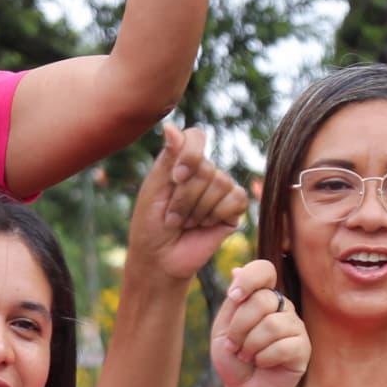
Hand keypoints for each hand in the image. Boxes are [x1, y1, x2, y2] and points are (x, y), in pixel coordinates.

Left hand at [125, 124, 247, 282]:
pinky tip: (204, 225)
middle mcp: (204, 171)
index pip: (196, 137)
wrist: (160, 259)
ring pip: (220, 184)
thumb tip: (170, 127)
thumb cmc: (150, 225)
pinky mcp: (234, 208)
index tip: (175, 179)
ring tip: (185, 223)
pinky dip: (216, 215)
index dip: (190, 156)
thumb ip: (167, 159)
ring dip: (197, 210)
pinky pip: (236, 199)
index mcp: (181, 162)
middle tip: (172, 216)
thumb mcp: (153, 190)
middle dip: (185, 196)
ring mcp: (221, 189)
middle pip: (206, 167)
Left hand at [212, 258, 308, 386]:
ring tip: (247, 356)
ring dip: (251, 346)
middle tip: (234, 345)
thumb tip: (236, 270)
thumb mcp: (224, 328)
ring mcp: (295, 326)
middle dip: (240, 327)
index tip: (233, 297)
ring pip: (273, 325)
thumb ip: (233, 302)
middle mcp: (282, 307)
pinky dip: (264, 358)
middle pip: (263, 300)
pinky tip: (262, 363)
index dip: (249, 280)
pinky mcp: (303, 348)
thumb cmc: (233, 357)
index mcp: (261, 297)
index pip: (264, 270)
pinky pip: (284, 346)